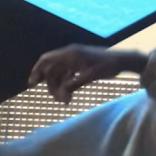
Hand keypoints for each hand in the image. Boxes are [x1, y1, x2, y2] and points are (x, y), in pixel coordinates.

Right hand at [28, 45, 147, 102]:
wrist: (123, 61)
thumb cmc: (108, 66)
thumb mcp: (91, 76)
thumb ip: (75, 84)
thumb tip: (61, 93)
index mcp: (71, 54)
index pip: (47, 60)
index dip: (37, 70)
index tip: (32, 83)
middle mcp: (71, 55)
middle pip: (52, 70)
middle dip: (52, 85)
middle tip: (59, 100)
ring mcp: (75, 60)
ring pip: (60, 74)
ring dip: (60, 87)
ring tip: (67, 101)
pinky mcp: (81, 65)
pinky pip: (68, 75)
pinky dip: (67, 85)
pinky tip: (70, 96)